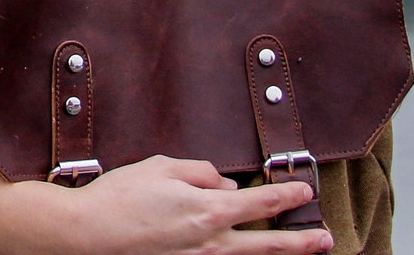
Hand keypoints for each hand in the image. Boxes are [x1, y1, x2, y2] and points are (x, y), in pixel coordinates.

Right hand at [14, 156, 330, 254]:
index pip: (261, 202)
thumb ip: (202, 172)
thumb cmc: (120, 197)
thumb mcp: (162, 167)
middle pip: (269, 244)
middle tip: (326, 238)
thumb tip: (227, 185)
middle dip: (301, 241)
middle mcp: (211, 243)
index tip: (305, 190)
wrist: (87, 234)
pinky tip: (246, 251)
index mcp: (208, 211)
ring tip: (302, 250)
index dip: (288, 195)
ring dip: (277, 254)